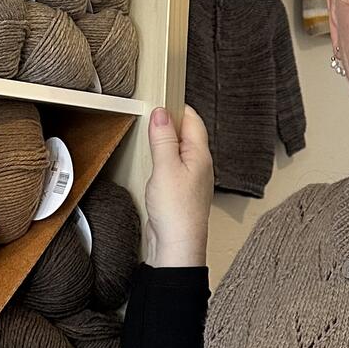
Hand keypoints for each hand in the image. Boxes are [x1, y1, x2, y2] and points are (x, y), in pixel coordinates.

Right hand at [143, 104, 213, 265]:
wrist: (177, 248)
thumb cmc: (176, 212)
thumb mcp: (166, 168)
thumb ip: (163, 139)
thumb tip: (161, 113)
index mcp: (201, 155)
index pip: (193, 120)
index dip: (176, 107)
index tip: (159, 99)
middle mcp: (199, 166)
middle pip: (186, 134)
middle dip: (169, 123)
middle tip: (149, 115)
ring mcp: (190, 180)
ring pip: (178, 151)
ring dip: (164, 142)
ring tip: (148, 136)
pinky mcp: (180, 193)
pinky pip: (172, 168)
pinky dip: (162, 160)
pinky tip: (151, 163)